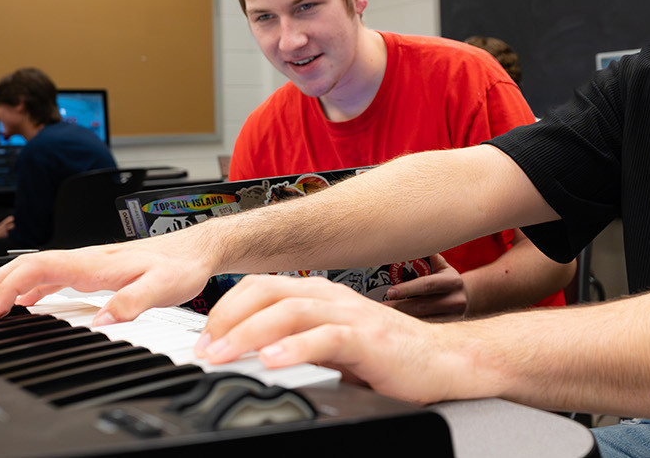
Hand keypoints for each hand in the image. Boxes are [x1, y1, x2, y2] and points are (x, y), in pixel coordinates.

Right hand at [0, 235, 211, 322]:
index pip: (38, 269)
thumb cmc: (182, 265)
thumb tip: (101, 320)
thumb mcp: (164, 287)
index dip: (9, 287)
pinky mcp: (96, 269)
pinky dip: (30, 288)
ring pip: (37, 270)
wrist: (198, 249)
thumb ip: (133, 302)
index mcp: (94, 263)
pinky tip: (26, 303)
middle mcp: (86, 259)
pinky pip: (52, 276)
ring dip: (6, 286)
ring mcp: (89, 263)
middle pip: (27, 266)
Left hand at [200, 274, 473, 404]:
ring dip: (249, 333)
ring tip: (224, 356)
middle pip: (267, 291)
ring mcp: (351, 316)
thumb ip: (296, 344)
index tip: (203, 340)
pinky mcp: (370, 340)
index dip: (225, 309)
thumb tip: (248, 358)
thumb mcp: (331, 348)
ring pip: (290, 310)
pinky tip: (273, 361)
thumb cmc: (389, 357)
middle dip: (227, 318)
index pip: (260, 287)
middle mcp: (332, 297)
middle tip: (204, 349)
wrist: (446, 362)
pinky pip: (326, 337)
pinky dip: (295, 348)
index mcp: (319, 295)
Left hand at [381, 253, 467, 318]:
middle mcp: (456, 299)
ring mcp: (453, 316)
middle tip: (381, 306)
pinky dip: (411, 324)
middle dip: (399, 306)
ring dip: (402, 317)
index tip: (390, 292)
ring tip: (385, 315)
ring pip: (423, 318)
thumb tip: (405, 243)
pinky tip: (397, 322)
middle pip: (422, 305)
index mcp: (452, 281)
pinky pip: (426, 326)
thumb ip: (428, 256)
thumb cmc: (446, 278)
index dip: (407, 289)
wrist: (467, 297)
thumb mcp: (442, 266)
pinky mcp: (448, 326)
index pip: (427, 285)